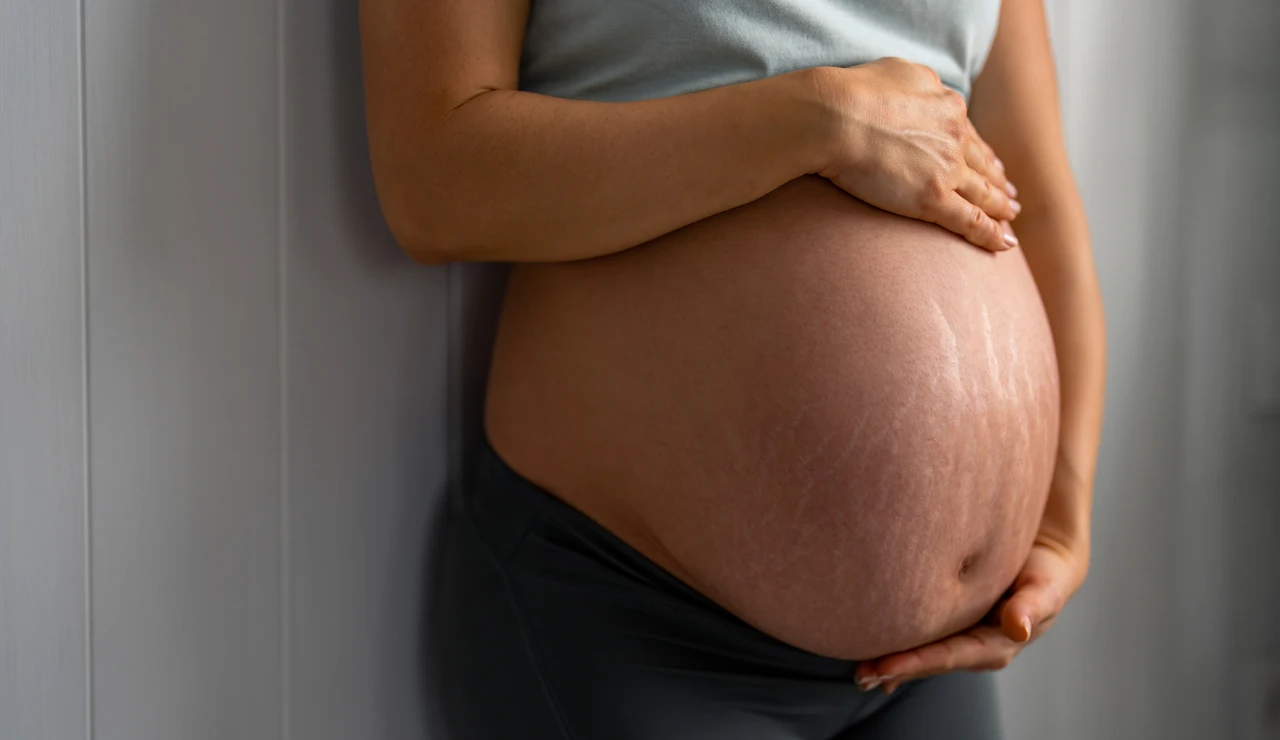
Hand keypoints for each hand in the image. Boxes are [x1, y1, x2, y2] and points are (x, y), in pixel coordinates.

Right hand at [809, 57, 1020, 252]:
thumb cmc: (855, 91)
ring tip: (1009, 218)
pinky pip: (970, 220)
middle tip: (1010, 196)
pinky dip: (990, 234)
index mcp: (948, 106)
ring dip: (1000, 207)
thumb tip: (928, 92)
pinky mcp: (932, 199)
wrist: (836, 117)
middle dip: (998, 182)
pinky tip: (1004, 243)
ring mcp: (946, 170)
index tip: (993, 166)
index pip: (970, 137)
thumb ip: (921, 84)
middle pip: (982, 165)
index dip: (984, 154)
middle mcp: (955, 137)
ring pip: (982, 194)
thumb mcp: (900, 71)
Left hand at [853, 530, 1088, 694]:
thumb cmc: (1044, 572)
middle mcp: (974, 647)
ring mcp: (961, 637)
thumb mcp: (1044, 587)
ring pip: (922, 652)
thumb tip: (1017, 627)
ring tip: (860, 672)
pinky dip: (899, 647)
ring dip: (891, 664)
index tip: (883, 667)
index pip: (949, 656)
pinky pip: (921, 636)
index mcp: (995, 645)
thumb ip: (1032, 605)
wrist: (1044, 556)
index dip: (916, 663)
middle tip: (861, 675)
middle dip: (896, 670)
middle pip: (929, 662)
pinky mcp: (951, 622)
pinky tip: (873, 656)